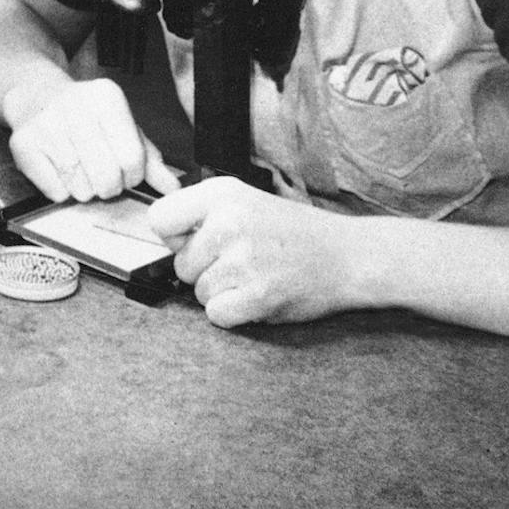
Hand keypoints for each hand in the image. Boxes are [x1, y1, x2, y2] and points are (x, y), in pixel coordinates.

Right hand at [7, 77, 178, 202]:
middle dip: (110, 187)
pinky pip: (55, 191)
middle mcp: (74, 107)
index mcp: (106, 98)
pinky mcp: (23, 143)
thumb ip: (149, 158)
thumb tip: (172, 188)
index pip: (132, 158)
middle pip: (106, 176)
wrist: (36, 95)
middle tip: (103, 177)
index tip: (125, 172)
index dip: (132, 176)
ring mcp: (46, 125)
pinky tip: (61, 171)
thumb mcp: (122, 126)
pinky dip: (62, 191)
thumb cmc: (86, 115)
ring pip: (80, 188)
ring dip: (85, 189)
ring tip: (81, 171)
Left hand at [147, 178, 357, 328]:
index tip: (197, 240)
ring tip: (256, 276)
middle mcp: (229, 222)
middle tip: (242, 261)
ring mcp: (243, 259)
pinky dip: (235, 314)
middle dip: (205, 270)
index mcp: (221, 193)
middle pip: (181, 264)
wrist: (349, 255)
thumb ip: (201, 213)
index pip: (159, 219)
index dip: (175, 237)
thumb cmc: (293, 231)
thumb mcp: (244, 201)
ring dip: (223, 293)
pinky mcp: (258, 294)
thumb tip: (162, 235)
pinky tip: (258, 295)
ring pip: (200, 292)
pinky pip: (217, 315)